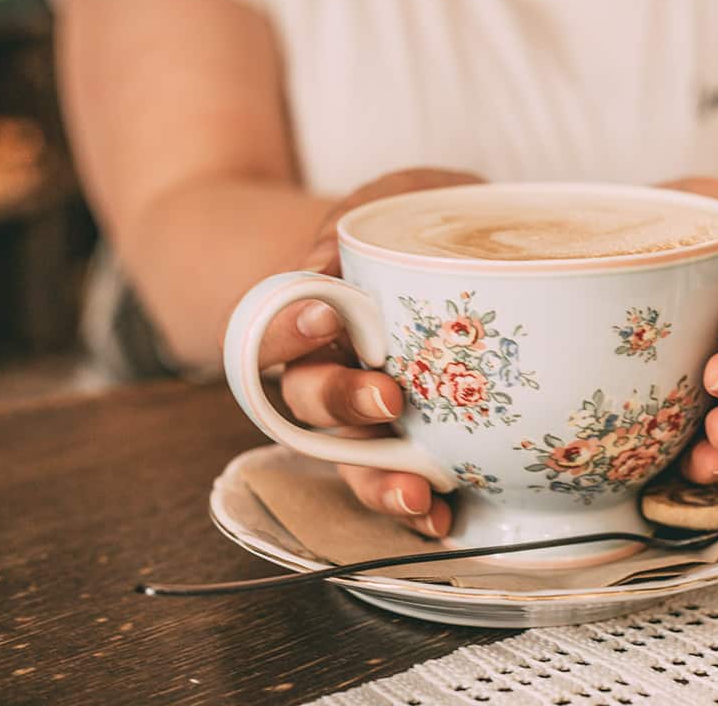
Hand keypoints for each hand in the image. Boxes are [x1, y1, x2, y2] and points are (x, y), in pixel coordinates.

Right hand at [238, 168, 485, 537]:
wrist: (441, 257)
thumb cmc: (408, 226)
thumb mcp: (393, 199)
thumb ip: (358, 221)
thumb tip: (320, 261)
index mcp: (311, 316)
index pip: (274, 329)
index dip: (286, 331)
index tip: (324, 317)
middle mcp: (328, 373)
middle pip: (309, 403)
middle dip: (343, 403)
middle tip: (388, 398)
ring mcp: (367, 417)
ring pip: (352, 459)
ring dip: (379, 481)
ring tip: (417, 492)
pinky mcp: (413, 444)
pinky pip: (402, 482)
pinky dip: (419, 507)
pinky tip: (444, 518)